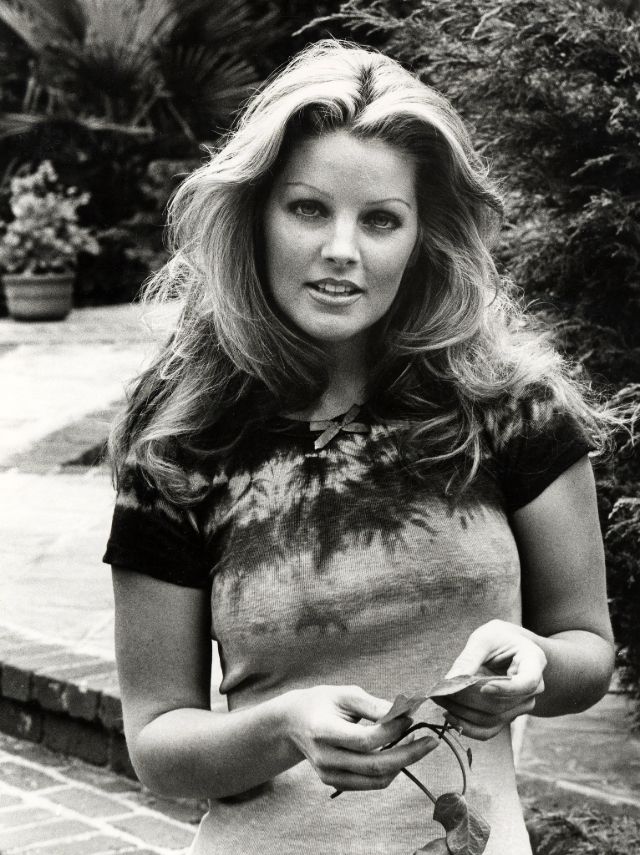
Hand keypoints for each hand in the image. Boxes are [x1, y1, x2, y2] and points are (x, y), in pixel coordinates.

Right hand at [283, 684, 438, 790]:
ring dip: (402, 764)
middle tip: (430, 741)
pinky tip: (399, 753)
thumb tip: (405, 713)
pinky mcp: (334, 783)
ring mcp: (329, 775)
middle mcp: (325, 758)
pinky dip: (389, 771)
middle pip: (374, 765)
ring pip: (376, 780)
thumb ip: (374, 705)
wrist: (293, 722)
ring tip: (418, 745)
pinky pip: (370, 783)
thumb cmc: (322, 702)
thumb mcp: (345, 694)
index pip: (366, 740)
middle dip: (408, 754)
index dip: (393, 730)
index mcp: (322, 730)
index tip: (410, 716)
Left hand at [434, 620, 546, 739]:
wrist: (508, 648)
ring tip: (440, 699)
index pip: (527, 683)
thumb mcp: (484, 639)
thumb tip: (449, 682)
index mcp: (534, 662)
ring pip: (493, 718)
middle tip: (442, 691)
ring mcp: (521, 705)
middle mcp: (533, 689)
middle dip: (469, 700)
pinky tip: (450, 715)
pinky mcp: (507, 716)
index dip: (506, 689)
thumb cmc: (498, 638)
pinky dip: (468, 727)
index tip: (483, 687)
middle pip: (502, 704)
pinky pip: (489, 730)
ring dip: (463, 713)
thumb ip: (469, 659)